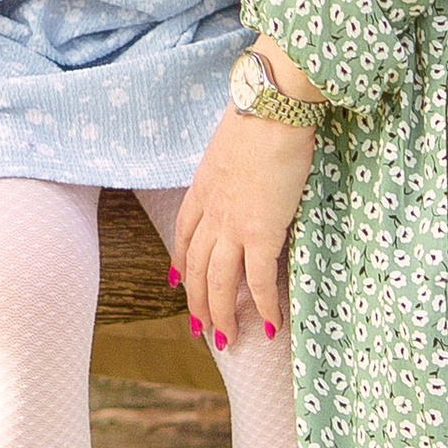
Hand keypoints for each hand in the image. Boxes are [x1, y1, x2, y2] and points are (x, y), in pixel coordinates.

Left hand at [174, 106, 311, 358]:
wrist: (271, 107)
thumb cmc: (261, 116)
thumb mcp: (233, 143)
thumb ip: (233, 166)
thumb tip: (245, 170)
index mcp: (203, 188)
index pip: (184, 234)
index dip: (179, 261)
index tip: (176, 281)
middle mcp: (211, 211)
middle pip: (194, 266)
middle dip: (197, 301)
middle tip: (202, 329)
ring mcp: (233, 224)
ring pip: (217, 281)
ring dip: (221, 314)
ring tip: (227, 340)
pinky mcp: (261, 231)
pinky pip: (257, 280)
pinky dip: (262, 305)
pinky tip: (270, 324)